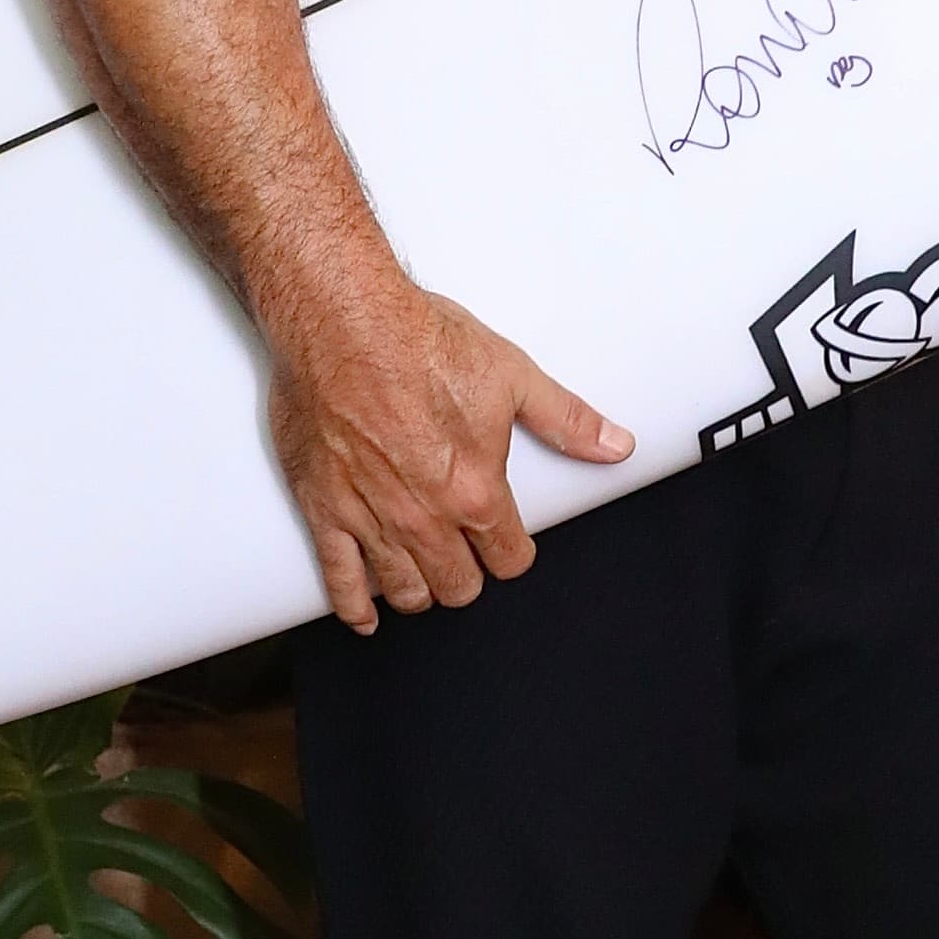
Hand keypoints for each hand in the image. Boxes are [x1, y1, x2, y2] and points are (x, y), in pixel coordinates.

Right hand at [265, 261, 633, 630]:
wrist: (344, 322)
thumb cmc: (418, 342)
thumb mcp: (511, 376)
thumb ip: (566, 421)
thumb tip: (614, 445)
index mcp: (474, 491)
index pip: (508, 558)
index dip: (512, 553)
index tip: (507, 545)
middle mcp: (424, 516)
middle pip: (457, 585)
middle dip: (467, 575)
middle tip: (465, 556)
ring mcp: (371, 519)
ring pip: (405, 590)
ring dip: (420, 590)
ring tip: (424, 575)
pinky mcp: (325, 510)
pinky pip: (340, 580)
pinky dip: (354, 607)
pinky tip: (366, 616)